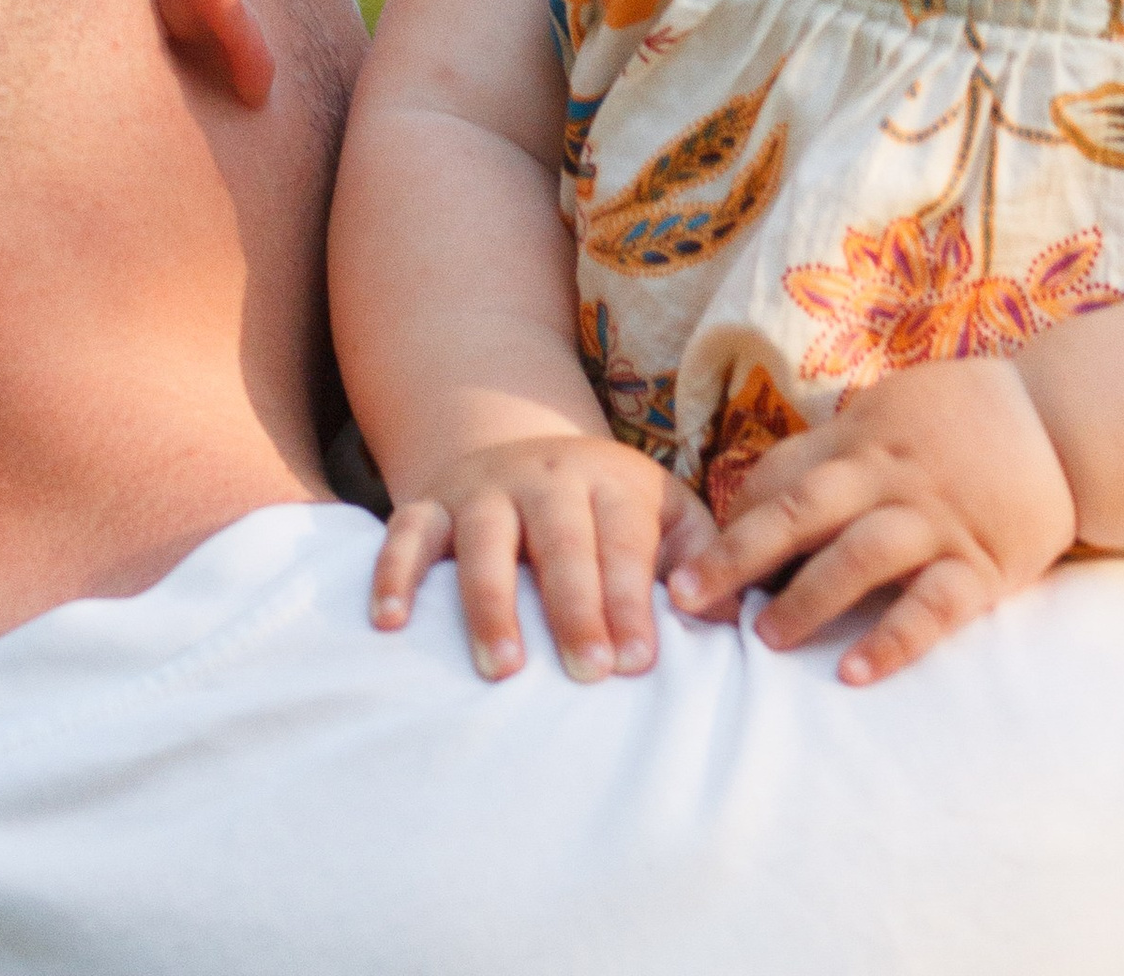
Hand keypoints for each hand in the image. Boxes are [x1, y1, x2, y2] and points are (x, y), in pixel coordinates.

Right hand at [371, 429, 715, 682]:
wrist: (524, 450)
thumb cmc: (609, 513)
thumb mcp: (663, 515)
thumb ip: (700, 561)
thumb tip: (732, 619)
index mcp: (610, 481)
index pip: (624, 541)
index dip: (631, 601)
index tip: (638, 664)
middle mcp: (546, 476)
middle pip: (560, 539)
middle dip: (575, 607)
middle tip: (588, 673)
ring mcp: (483, 489)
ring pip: (484, 538)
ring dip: (492, 602)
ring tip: (504, 669)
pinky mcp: (431, 503)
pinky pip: (407, 531)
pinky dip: (394, 572)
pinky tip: (391, 623)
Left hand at [667, 360, 1078, 684]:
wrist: (1065, 420)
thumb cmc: (969, 414)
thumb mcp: (896, 405)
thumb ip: (843, 443)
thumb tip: (773, 483)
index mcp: (864, 435)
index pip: (783, 471)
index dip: (736, 512)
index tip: (692, 553)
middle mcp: (891, 475)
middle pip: (801, 511)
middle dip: (737, 555)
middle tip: (686, 599)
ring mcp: (937, 520)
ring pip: (859, 558)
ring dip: (807, 599)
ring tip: (763, 640)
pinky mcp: (982, 564)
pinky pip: (932, 607)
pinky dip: (893, 641)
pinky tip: (854, 673)